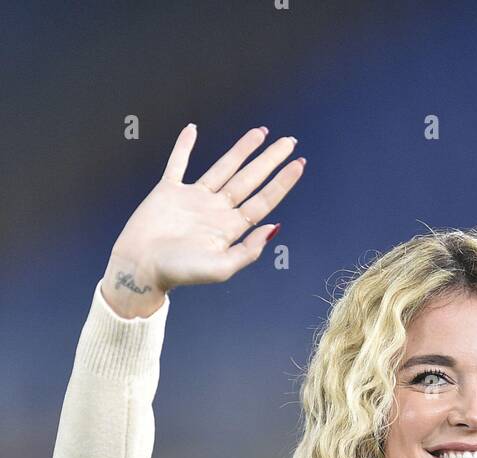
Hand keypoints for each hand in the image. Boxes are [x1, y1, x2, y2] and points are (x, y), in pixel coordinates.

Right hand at [106, 124, 304, 298]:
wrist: (141, 268)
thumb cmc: (179, 272)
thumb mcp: (221, 268)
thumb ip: (248, 251)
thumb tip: (273, 227)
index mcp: (229, 228)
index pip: (262, 201)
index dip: (282, 182)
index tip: (299, 164)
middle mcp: (216, 210)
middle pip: (250, 179)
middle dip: (270, 160)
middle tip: (289, 141)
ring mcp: (193, 198)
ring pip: (224, 167)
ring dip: (242, 149)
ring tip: (261, 132)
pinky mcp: (168, 191)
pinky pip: (178, 163)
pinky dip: (184, 146)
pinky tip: (192, 129)